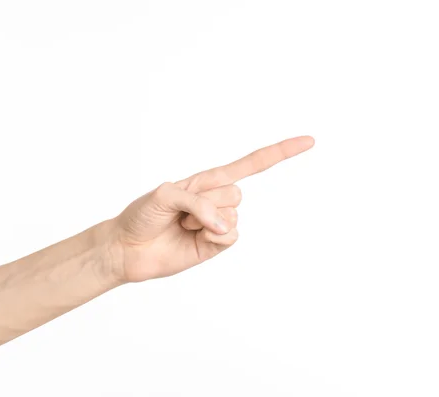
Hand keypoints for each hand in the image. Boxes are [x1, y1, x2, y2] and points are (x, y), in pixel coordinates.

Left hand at [107, 136, 314, 282]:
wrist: (129, 247)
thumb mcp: (166, 195)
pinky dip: (214, 237)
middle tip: (181, 211)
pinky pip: (231, 236)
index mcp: (208, 180)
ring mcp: (218, 223)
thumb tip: (223, 226)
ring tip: (183, 225)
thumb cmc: (143, 214)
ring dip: (205, 221)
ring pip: (233, 215)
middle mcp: (218, 200)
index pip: (252, 163)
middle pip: (236, 193)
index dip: (280, 152)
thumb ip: (198, 204)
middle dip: (207, 202)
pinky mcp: (216, 245)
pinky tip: (195, 238)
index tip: (309, 141)